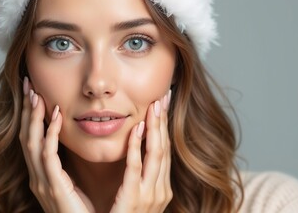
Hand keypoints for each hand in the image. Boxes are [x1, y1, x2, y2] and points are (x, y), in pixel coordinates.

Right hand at [19, 77, 94, 212]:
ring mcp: (42, 183)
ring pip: (32, 143)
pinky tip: (56, 117)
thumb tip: (74, 141)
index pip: (32, 139)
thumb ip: (69, 166)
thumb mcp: (73, 184)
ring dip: (33, 117)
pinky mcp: (53, 188)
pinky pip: (47, 156)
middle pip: (26, 136)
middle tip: (27, 84)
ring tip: (36, 94)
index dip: (30, 115)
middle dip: (25, 110)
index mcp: (42, 176)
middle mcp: (37, 178)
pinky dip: (50, 134)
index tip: (33, 93)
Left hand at [110, 91, 172, 212]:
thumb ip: (136, 177)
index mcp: (159, 189)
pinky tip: (138, 130)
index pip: (162, 151)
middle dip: (164, 123)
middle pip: (163, 149)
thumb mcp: (134, 197)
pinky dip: (138, 148)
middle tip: (163, 97)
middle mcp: (160, 191)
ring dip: (155, 129)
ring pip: (156, 155)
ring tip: (154, 107)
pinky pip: (137, 170)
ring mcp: (150, 196)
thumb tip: (135, 152)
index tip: (162, 105)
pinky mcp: (135, 200)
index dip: (163, 127)